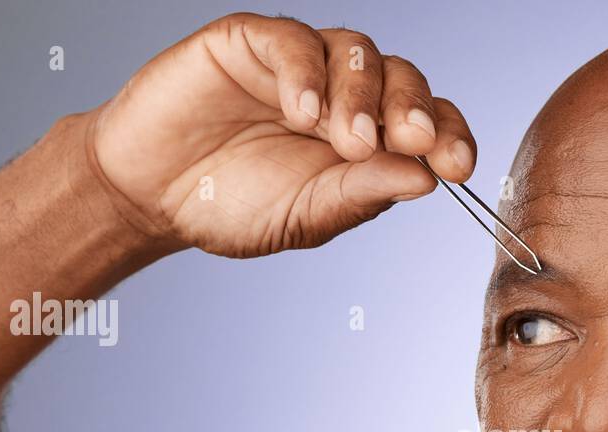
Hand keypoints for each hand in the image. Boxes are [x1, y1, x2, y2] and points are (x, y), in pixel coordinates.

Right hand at [86, 13, 474, 256]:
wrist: (150, 195)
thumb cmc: (230, 206)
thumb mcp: (306, 215)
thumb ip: (362, 194)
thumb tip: (425, 181)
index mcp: (367, 139)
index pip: (426, 123)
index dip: (448, 136)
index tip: (458, 166)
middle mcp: (342, 95)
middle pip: (402, 79)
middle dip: (413, 109)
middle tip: (410, 141)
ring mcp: (299, 65)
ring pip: (356, 52)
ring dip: (361, 95)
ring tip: (347, 140)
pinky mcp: (251, 41)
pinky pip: (291, 41)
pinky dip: (305, 73)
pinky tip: (301, 113)